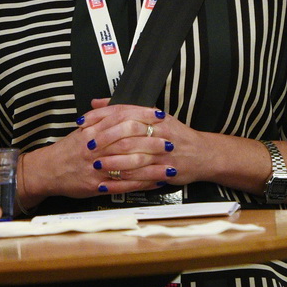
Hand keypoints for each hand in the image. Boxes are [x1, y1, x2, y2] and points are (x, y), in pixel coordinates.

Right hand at [20, 100, 196, 205]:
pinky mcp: (97, 185)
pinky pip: (123, 186)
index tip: (159, 115)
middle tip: (170, 141)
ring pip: (128, 166)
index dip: (142, 116)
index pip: (121, 118)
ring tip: (170, 165)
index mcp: (92, 130)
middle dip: (151, 142)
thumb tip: (117, 106)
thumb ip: (100, 117)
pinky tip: (155, 183)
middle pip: (127, 141)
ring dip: (151, 167)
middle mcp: (94, 148)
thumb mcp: (82, 129)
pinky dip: (141, 185)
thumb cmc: (67, 150)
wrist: (46, 171)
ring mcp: (96, 168)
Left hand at [83, 98, 201, 188]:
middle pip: (128, 133)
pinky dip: (124, 182)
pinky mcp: (165, 170)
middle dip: (105, 140)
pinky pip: (142, 177)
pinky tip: (110, 184)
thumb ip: (124, 109)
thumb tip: (96, 102)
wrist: (202, 154)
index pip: (123, 111)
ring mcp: (163, 152)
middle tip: (88, 146)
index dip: (101, 116)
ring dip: (114, 162)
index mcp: (153, 116)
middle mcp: (158, 131)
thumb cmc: (174, 135)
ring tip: (97, 165)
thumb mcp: (152, 116)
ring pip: (135, 156)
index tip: (84, 122)